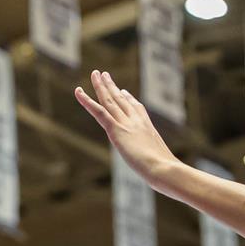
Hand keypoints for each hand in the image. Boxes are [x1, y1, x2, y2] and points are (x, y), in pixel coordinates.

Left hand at [75, 70, 180, 187]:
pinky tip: (78, 91)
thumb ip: (160, 162)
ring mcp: (126, 123)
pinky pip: (98, 111)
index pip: (137, 109)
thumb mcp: (163, 164)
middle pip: (122, 100)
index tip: (123, 91)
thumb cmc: (166, 171)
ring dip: (101, 86)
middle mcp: (137, 121)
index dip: (129, 99)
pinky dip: (86, 100)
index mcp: (148, 128)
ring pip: (109, 100)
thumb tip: (164, 171)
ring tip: (95, 74)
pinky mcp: (116, 129)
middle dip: (112, 87)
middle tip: (105, 75)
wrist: (163, 168)